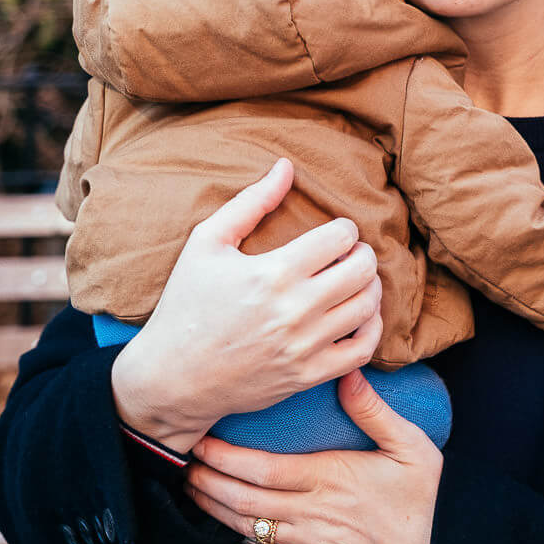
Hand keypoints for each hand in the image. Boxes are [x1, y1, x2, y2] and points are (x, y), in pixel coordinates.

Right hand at [111, 159, 383, 453]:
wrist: (172, 377)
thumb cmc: (186, 303)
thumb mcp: (206, 243)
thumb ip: (251, 202)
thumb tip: (286, 166)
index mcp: (272, 273)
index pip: (340, 237)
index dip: (345, 227)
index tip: (335, 231)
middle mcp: (294, 310)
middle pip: (362, 269)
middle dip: (363, 253)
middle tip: (351, 252)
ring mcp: (303, 347)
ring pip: (366, 307)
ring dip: (370, 286)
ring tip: (355, 279)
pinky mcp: (307, 376)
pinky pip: (362, 351)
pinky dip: (371, 329)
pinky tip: (360, 314)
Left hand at [183, 369, 443, 543]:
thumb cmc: (431, 497)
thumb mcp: (410, 444)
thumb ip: (373, 410)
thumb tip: (346, 372)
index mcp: (331, 476)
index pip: (263, 468)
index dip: (225, 458)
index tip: (201, 442)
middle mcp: (314, 513)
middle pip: (246, 499)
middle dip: (209, 482)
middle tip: (183, 467)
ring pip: (250, 531)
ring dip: (216, 514)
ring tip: (193, 497)